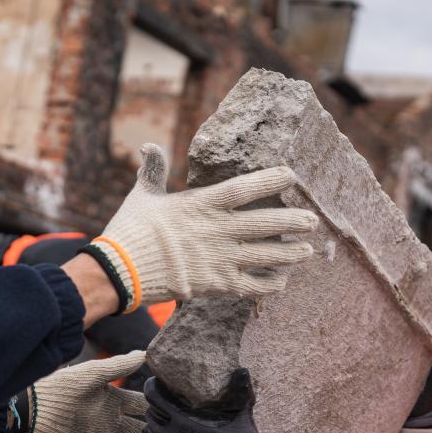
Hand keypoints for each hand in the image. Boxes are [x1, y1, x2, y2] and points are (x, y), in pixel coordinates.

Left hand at [30, 352, 152, 432]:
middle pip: (138, 431)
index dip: (155, 409)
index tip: (175, 412)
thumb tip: (145, 352)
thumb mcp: (95, 373)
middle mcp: (108, 420)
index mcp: (111, 400)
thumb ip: (120, 365)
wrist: (38, 405)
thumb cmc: (65, 384)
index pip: (139, 406)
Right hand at [94, 145, 315, 309]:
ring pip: (265, 256)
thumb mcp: (142, 195)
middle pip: (264, 224)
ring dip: (289, 254)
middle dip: (292, 222)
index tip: (291, 175)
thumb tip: (149, 146)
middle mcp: (216, 230)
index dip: (270, 180)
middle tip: (312, 220)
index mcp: (201, 204)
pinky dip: (270, 284)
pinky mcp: (215, 285)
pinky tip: (282, 281)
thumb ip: (153, 170)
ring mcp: (219, 259)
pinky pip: (251, 286)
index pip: (244, 189)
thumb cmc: (130, 230)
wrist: (119, 271)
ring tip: (308, 251)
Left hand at [143, 369, 276, 432]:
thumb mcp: (241, 418)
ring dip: (156, 424)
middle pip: (150, 413)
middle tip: (165, 400)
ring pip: (149, 432)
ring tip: (167, 420)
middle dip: (155, 405)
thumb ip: (240, 392)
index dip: (152, 386)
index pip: (153, 396)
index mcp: (180, 420)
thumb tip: (243, 370)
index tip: (157, 382)